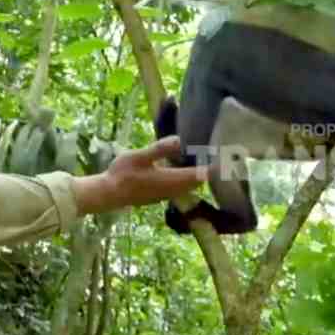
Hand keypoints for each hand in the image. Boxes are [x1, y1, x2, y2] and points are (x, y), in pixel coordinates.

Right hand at [73, 136, 212, 215]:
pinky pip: (181, 186)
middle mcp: (173, 189)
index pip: (201, 175)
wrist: (108, 194)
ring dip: (198, 173)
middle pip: (199, 181)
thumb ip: (160, 149)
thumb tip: (181, 140)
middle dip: (209, 169)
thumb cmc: (122, 174)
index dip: (215, 167)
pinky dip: (187, 176)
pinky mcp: (161, 195)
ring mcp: (167, 194)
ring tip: (202, 156)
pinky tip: (182, 165)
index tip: (226, 155)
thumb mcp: (139, 156)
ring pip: (190, 184)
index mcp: (171, 180)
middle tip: (217, 152)